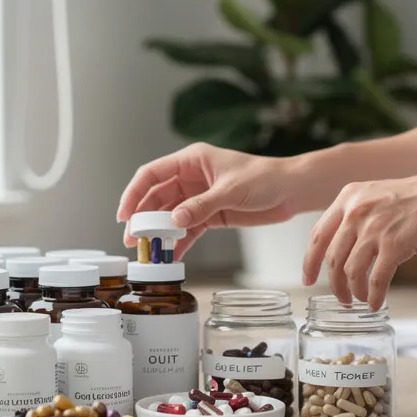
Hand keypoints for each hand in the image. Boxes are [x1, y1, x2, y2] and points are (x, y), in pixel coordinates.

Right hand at [116, 143, 299, 256]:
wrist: (292, 190)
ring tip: (149, 252)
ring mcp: (199, 197)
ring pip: (170, 216)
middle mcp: (191, 178)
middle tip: (134, 239)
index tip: (125, 214)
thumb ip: (201, 206)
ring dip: (159, 233)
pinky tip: (171, 256)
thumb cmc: (266, 177)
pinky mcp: (211, 215)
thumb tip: (174, 220)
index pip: (152, 174)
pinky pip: (188, 229)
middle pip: (157, 197)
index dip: (134, 193)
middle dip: (143, 218)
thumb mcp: (230, 190)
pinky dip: (179, 242)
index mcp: (191, 160)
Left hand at [303, 174, 416, 307]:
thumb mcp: (375, 195)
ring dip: (352, 291)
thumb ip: (355, 214)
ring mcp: (374, 229)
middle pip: (332, 258)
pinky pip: (375, 279)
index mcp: (348, 198)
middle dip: (333, 284)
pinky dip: (373, 295)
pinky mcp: (394, 245)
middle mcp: (356, 212)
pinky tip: (375, 303)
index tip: (308, 278)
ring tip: (358, 300)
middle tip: (340, 297)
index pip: (318, 235)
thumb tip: (341, 244)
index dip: (309, 261)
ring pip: (350, 271)